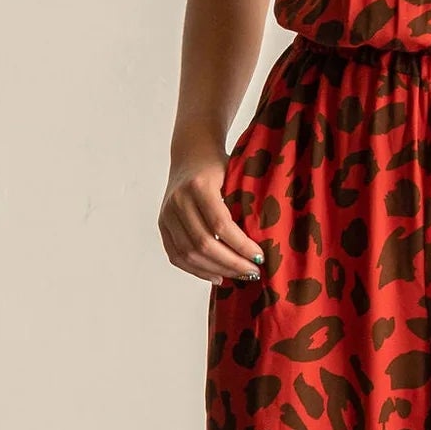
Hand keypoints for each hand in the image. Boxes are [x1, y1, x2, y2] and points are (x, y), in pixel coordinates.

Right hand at [158, 160, 263, 283]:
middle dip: (231, 263)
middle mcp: (178, 200)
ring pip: (189, 254)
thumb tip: (268, 240)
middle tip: (253, 271)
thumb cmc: (220, 165)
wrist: (191, 152)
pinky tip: (217, 277)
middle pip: (204, 243)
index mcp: (199, 185)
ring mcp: (166, 213)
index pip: (221, 224)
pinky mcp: (162, 224)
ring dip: (216, 270)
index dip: (241, 245)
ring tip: (239, 276)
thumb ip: (244, 202)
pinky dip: (196, 270)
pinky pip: (175, 255)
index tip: (260, 256)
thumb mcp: (235, 174)